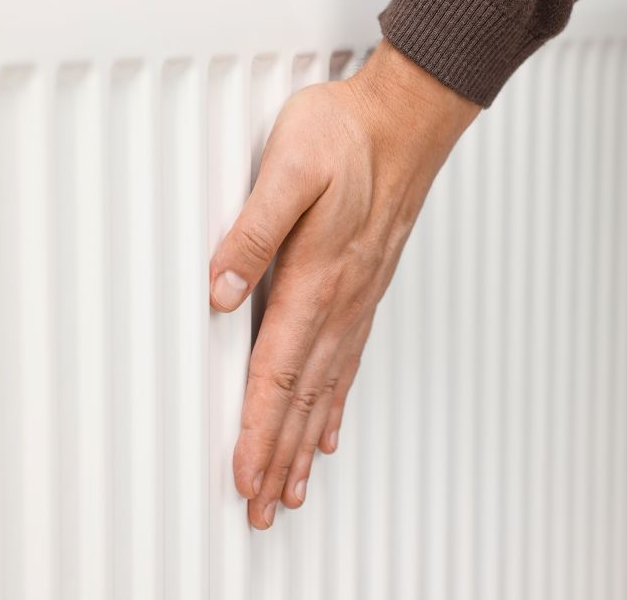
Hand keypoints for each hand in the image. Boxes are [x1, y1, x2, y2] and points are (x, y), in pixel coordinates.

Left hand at [210, 40, 478, 528]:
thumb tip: (221, 291)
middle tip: (265, 507)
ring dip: (306, 444)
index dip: (258, 430)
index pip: (278, 372)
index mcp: (317, 277)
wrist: (405, 119)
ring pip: (327, 390)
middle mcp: (341, 301)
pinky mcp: (366, 289)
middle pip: (303, 398)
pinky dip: (335, 406)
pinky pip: (349, 364)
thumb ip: (254, 233)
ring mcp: (358, 300)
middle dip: (279, 457)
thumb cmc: (347, 135)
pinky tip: (330, 427)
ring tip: (294, 486)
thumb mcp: (289, 169)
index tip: (244, 475)